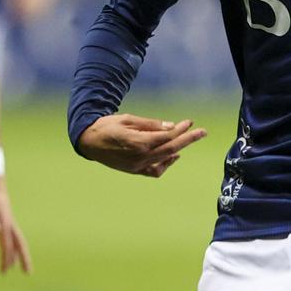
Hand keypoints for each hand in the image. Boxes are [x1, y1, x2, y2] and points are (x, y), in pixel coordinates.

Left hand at [0, 175, 31, 273]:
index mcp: (5, 221)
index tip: (6, 271)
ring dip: (10, 252)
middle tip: (27, 272)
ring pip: (10, 239)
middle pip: (18, 243)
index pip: (7, 244)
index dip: (7, 257)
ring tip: (9, 265)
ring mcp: (3, 217)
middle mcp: (7, 221)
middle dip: (21, 258)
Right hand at [78, 113, 207, 177]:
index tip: (190, 122)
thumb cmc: (107, 126)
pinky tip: (173, 156)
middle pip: (170, 148)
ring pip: (164, 159)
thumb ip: (150, 124)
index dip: (180, 129)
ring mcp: (137, 166)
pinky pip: (155, 171)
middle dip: (188, 139)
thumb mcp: (128, 119)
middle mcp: (140, 157)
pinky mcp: (134, 170)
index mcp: (139, 142)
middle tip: (202, 132)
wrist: (88, 141)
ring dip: (179, 149)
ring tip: (188, 140)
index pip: (167, 136)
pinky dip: (166, 164)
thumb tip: (171, 126)